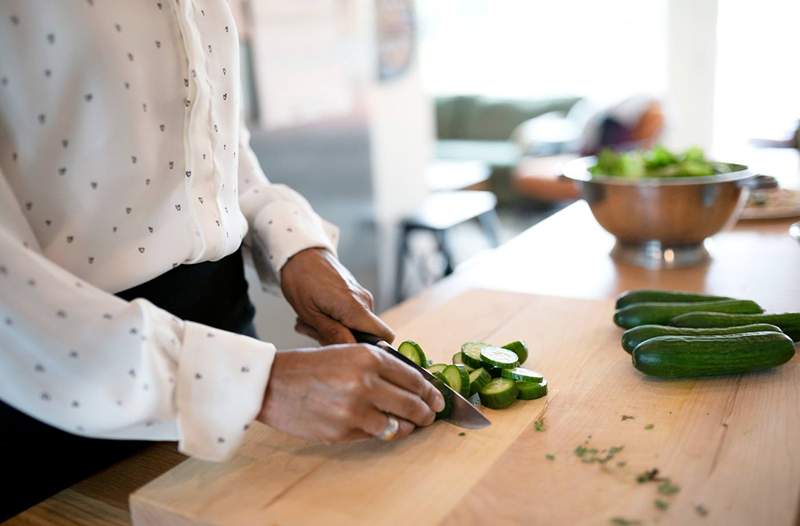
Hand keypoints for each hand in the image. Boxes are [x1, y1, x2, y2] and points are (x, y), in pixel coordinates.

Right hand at [258, 344, 445, 441]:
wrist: (273, 384)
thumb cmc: (310, 367)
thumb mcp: (347, 353)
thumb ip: (379, 366)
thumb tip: (413, 384)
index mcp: (369, 358)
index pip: (414, 378)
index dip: (431, 392)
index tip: (438, 399)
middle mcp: (365, 382)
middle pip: (413, 403)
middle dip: (427, 413)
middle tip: (431, 416)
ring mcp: (354, 410)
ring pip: (398, 425)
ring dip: (408, 427)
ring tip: (410, 425)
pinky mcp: (343, 431)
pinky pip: (375, 435)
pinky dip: (383, 433)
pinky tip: (383, 428)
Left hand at [281, 248, 393, 344]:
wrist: (299, 253)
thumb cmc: (301, 280)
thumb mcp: (311, 314)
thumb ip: (334, 334)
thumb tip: (353, 351)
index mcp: (356, 308)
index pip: (385, 337)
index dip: (371, 349)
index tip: (348, 352)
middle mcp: (365, 302)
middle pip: (367, 335)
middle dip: (343, 341)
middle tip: (316, 334)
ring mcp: (361, 297)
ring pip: (356, 327)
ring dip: (334, 331)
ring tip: (310, 322)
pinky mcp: (356, 295)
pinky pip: (351, 317)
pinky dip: (334, 321)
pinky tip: (315, 315)